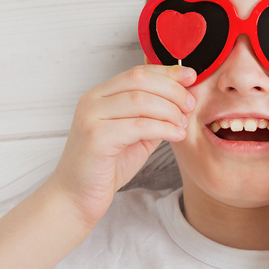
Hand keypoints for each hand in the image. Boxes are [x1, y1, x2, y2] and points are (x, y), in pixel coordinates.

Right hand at [45, 65, 195, 230]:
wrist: (76, 197)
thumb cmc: (107, 166)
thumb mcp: (136, 134)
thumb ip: (154, 115)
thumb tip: (184, 97)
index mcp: (100, 95)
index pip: (138, 72)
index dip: (167, 71)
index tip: (191, 76)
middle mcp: (92, 100)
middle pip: (140, 80)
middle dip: (172, 89)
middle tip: (190, 105)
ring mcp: (91, 117)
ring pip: (141, 100)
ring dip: (170, 110)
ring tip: (183, 124)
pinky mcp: (96, 137)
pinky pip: (138, 125)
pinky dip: (163, 127)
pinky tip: (177, 135)